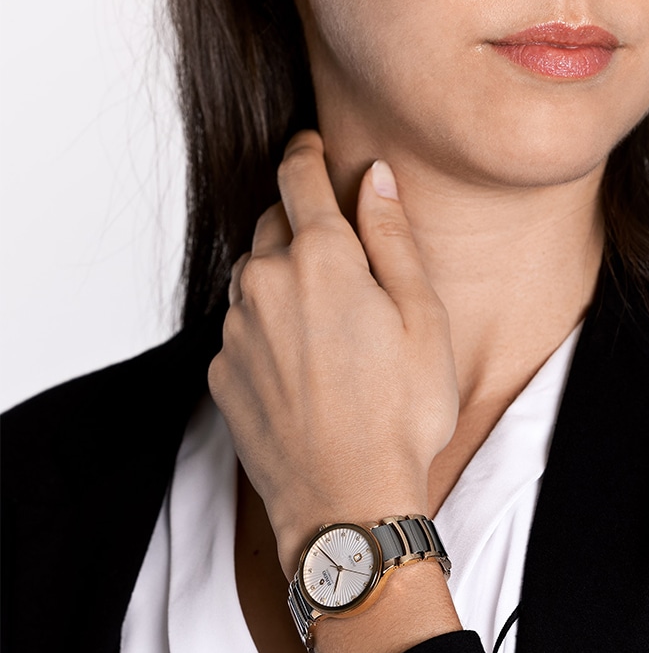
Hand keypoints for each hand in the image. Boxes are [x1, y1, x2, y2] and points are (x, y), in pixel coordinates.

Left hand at [208, 129, 459, 578]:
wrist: (346, 504)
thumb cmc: (400, 418)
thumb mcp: (423, 320)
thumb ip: (392, 239)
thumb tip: (375, 178)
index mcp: (321, 259)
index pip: (299, 176)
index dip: (306, 154)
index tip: (311, 149)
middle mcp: (264, 285)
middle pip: (271, 225)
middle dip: (299, 226)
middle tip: (337, 259)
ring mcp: (235, 332)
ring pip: (251, 279)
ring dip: (279, 282)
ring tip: (324, 327)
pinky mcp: (220, 375)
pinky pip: (239, 332)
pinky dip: (264, 334)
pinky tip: (301, 370)